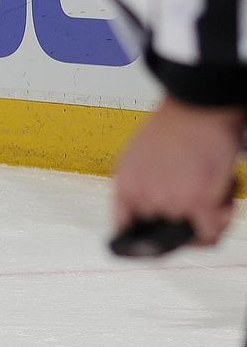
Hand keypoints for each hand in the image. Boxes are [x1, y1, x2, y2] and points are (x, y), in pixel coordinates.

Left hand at [113, 95, 244, 246]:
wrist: (195, 107)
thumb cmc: (174, 127)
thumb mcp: (139, 157)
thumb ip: (142, 186)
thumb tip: (152, 213)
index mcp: (124, 184)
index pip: (123, 228)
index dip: (142, 239)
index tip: (158, 239)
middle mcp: (142, 196)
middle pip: (166, 232)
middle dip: (186, 220)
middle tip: (197, 195)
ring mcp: (168, 201)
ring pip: (192, 235)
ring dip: (208, 217)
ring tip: (211, 188)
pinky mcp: (196, 202)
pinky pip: (209, 235)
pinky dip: (221, 223)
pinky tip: (223, 202)